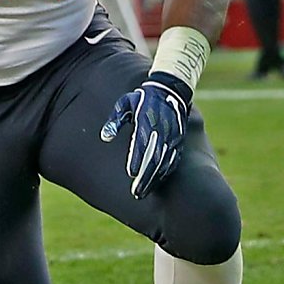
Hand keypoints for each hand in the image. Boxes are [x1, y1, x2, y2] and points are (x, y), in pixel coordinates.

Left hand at [99, 72, 190, 198]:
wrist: (169, 91)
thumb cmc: (141, 98)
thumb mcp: (124, 104)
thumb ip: (114, 120)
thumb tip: (104, 136)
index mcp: (147, 121)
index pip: (142, 144)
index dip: (138, 159)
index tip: (131, 173)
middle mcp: (162, 131)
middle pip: (154, 158)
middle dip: (146, 177)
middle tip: (137, 193)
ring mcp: (173, 137)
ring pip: (165, 162)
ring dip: (155, 178)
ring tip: (144, 192)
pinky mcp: (178, 141)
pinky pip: (173, 160)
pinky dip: (165, 172)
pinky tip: (157, 182)